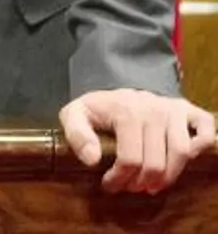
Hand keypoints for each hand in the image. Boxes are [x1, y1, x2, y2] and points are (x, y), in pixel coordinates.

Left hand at [60, 88, 217, 192]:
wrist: (116, 91)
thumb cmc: (97, 108)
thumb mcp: (74, 115)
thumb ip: (77, 135)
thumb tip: (92, 160)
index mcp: (126, 111)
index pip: (130, 159)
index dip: (120, 179)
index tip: (110, 186)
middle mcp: (154, 109)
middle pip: (156, 161)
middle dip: (142, 182)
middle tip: (131, 187)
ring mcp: (174, 109)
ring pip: (182, 153)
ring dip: (168, 176)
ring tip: (152, 184)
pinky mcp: (189, 111)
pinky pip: (205, 132)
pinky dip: (200, 149)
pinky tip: (181, 161)